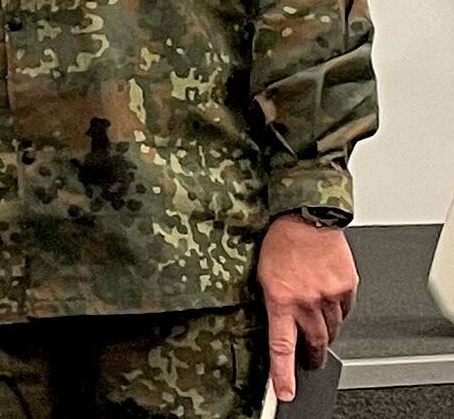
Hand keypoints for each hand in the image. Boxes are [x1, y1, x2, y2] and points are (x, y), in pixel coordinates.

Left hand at [258, 213, 357, 401]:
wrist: (306, 216)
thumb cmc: (278, 240)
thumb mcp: (262, 274)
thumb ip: (272, 301)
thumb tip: (276, 323)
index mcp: (280, 299)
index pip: (282, 346)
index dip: (283, 373)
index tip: (285, 393)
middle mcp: (306, 301)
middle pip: (314, 343)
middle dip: (312, 356)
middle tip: (310, 361)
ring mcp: (329, 296)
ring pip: (332, 329)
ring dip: (324, 330)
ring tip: (316, 319)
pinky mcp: (347, 287)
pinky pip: (345, 310)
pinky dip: (337, 309)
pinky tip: (327, 297)